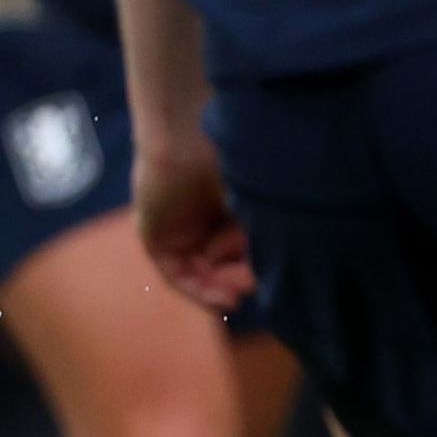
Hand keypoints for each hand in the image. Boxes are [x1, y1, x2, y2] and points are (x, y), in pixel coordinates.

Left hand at [129, 106, 253, 316]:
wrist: (188, 137)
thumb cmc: (229, 159)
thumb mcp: (255, 205)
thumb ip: (259, 238)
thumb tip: (262, 272)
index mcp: (229, 208)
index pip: (248, 250)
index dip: (264, 269)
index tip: (282, 279)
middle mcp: (204, 222)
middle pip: (226, 266)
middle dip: (241, 279)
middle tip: (253, 284)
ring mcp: (179, 232)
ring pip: (203, 274)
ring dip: (221, 288)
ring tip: (237, 294)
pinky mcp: (155, 238)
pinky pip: (175, 275)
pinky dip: (197, 290)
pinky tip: (220, 299)